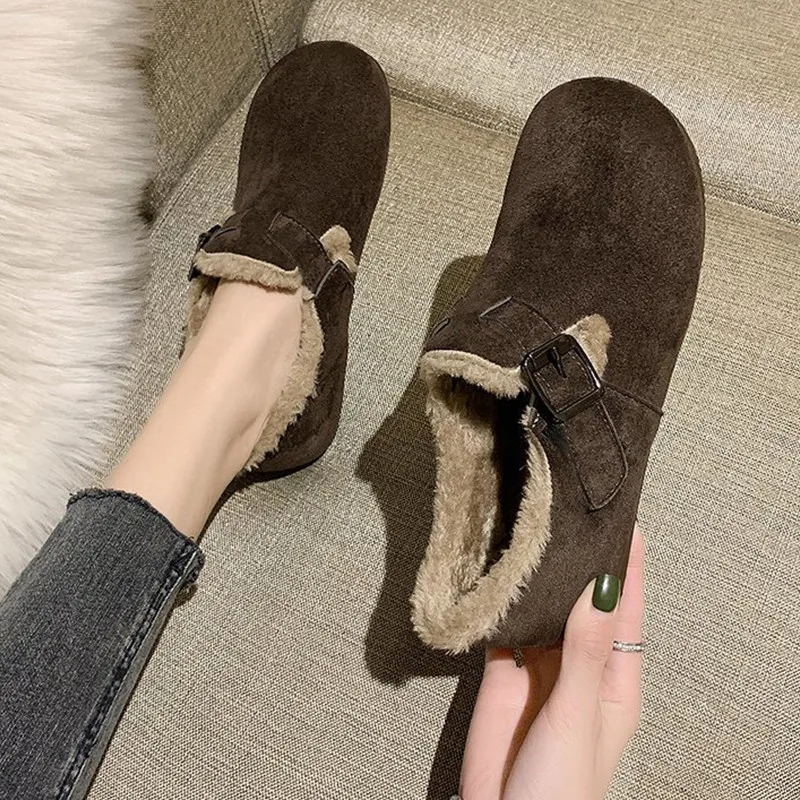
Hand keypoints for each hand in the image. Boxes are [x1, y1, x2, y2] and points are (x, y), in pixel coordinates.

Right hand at [459, 526, 644, 799]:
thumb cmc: (562, 789)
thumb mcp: (577, 714)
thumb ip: (585, 650)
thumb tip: (603, 587)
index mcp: (613, 679)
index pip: (626, 610)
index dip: (628, 567)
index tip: (623, 520)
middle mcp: (577, 666)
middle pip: (582, 602)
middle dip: (579, 563)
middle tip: (569, 513)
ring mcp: (538, 668)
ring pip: (543, 609)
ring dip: (540, 578)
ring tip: (534, 530)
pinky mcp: (501, 673)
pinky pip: (503, 627)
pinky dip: (500, 601)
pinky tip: (496, 572)